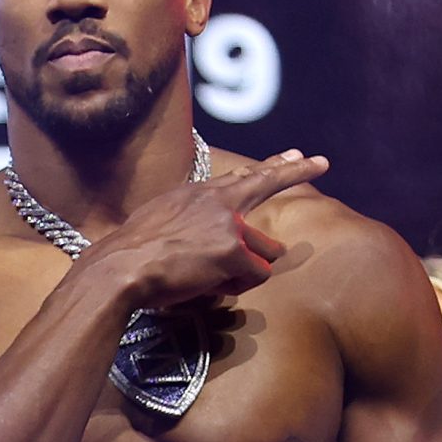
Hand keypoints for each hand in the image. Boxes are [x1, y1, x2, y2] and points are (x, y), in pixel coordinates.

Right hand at [91, 149, 329, 311]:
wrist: (120, 268)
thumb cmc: (128, 255)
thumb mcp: (155, 224)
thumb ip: (183, 222)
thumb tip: (195, 238)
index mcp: (195, 194)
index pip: (240, 175)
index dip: (270, 165)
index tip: (294, 154)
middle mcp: (216, 201)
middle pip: (265, 182)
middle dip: (295, 171)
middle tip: (321, 162)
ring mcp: (228, 224)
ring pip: (265, 250)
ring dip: (249, 268)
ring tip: (218, 279)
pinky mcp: (233, 251)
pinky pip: (255, 275)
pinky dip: (238, 286)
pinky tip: (214, 286)